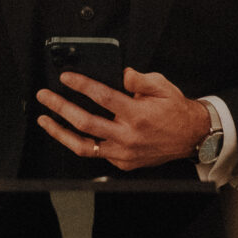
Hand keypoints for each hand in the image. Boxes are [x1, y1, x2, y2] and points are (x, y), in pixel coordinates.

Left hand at [35, 68, 211, 170]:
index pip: (102, 97)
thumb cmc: (176, 111)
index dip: (81, 85)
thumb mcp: (162, 86)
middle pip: (85, 121)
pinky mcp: (123, 163)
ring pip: (83, 145)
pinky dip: (81, 143)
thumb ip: (139, 79)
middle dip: (60, 107)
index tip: (66, 78)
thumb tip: (121, 74)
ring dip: (60, 132)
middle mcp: (128, 135)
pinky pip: (96, 154)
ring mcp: (123, 153)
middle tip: (45, 96)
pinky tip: (69, 133)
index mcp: (137, 114)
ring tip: (45, 120)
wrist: (192, 138)